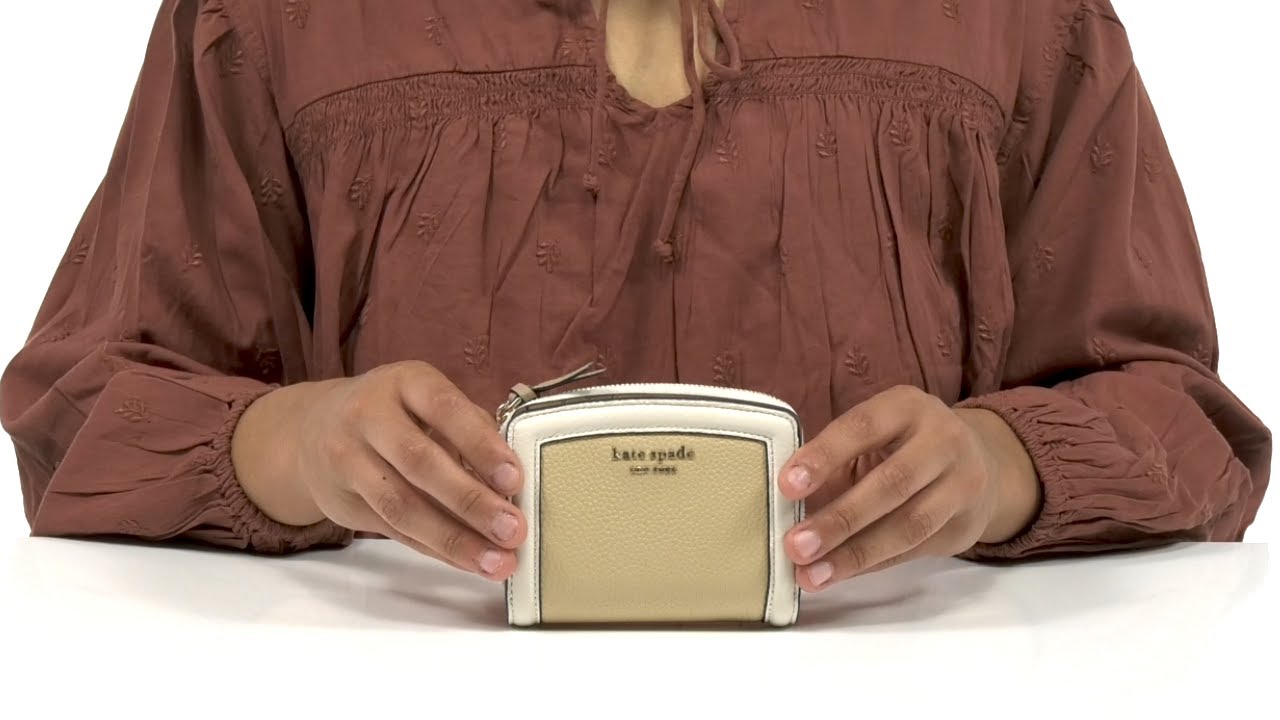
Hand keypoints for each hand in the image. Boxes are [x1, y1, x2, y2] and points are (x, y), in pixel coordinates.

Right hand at [235, 361, 525, 580]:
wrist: (314, 430)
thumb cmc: (396, 414)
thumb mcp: (428, 402)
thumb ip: (470, 430)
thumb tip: (511, 485)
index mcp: (404, 382)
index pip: (445, 409)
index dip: (480, 445)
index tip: (514, 479)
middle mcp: (368, 415)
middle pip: (420, 462)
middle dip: (471, 501)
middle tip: (513, 530)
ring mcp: (347, 458)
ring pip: (402, 506)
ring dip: (454, 539)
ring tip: (497, 562)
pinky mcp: (340, 501)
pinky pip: (393, 530)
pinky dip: (435, 549)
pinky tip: (467, 561)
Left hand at [778, 385, 1040, 590]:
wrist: (980, 462)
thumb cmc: (901, 447)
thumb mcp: (873, 438)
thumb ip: (833, 463)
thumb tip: (781, 506)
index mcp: (906, 407)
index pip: (863, 427)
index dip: (824, 456)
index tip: (787, 486)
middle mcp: (943, 439)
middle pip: (891, 483)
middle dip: (840, 519)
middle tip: (796, 546)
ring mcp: (963, 483)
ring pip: (909, 525)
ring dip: (855, 554)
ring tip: (811, 575)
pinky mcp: (966, 524)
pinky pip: (915, 550)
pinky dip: (872, 564)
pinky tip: (838, 574)